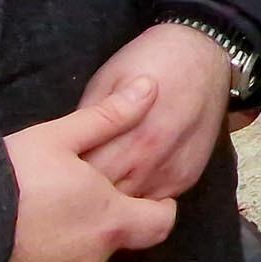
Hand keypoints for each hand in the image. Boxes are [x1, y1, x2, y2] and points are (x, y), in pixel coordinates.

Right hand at [0, 78, 179, 261]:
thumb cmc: (7, 181)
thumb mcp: (55, 139)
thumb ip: (107, 117)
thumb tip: (151, 86)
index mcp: (108, 223)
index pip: (159, 224)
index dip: (158, 210)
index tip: (148, 200)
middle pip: (105, 246)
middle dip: (90, 227)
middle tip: (59, 204)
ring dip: (52, 255)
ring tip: (18, 230)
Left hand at [78, 22, 235, 199]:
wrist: (203, 54)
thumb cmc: (149, 60)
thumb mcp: (107, 80)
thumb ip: (89, 120)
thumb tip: (67, 150)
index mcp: (127, 138)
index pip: (86, 179)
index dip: (68, 177)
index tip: (57, 171)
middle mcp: (151, 163)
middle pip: (107, 200)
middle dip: (87, 194)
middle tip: (72, 182)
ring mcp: (172, 175)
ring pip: (132, 207)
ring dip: (113, 199)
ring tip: (98, 185)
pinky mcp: (187, 178)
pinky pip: (156, 202)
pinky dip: (138, 197)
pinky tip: (128, 179)